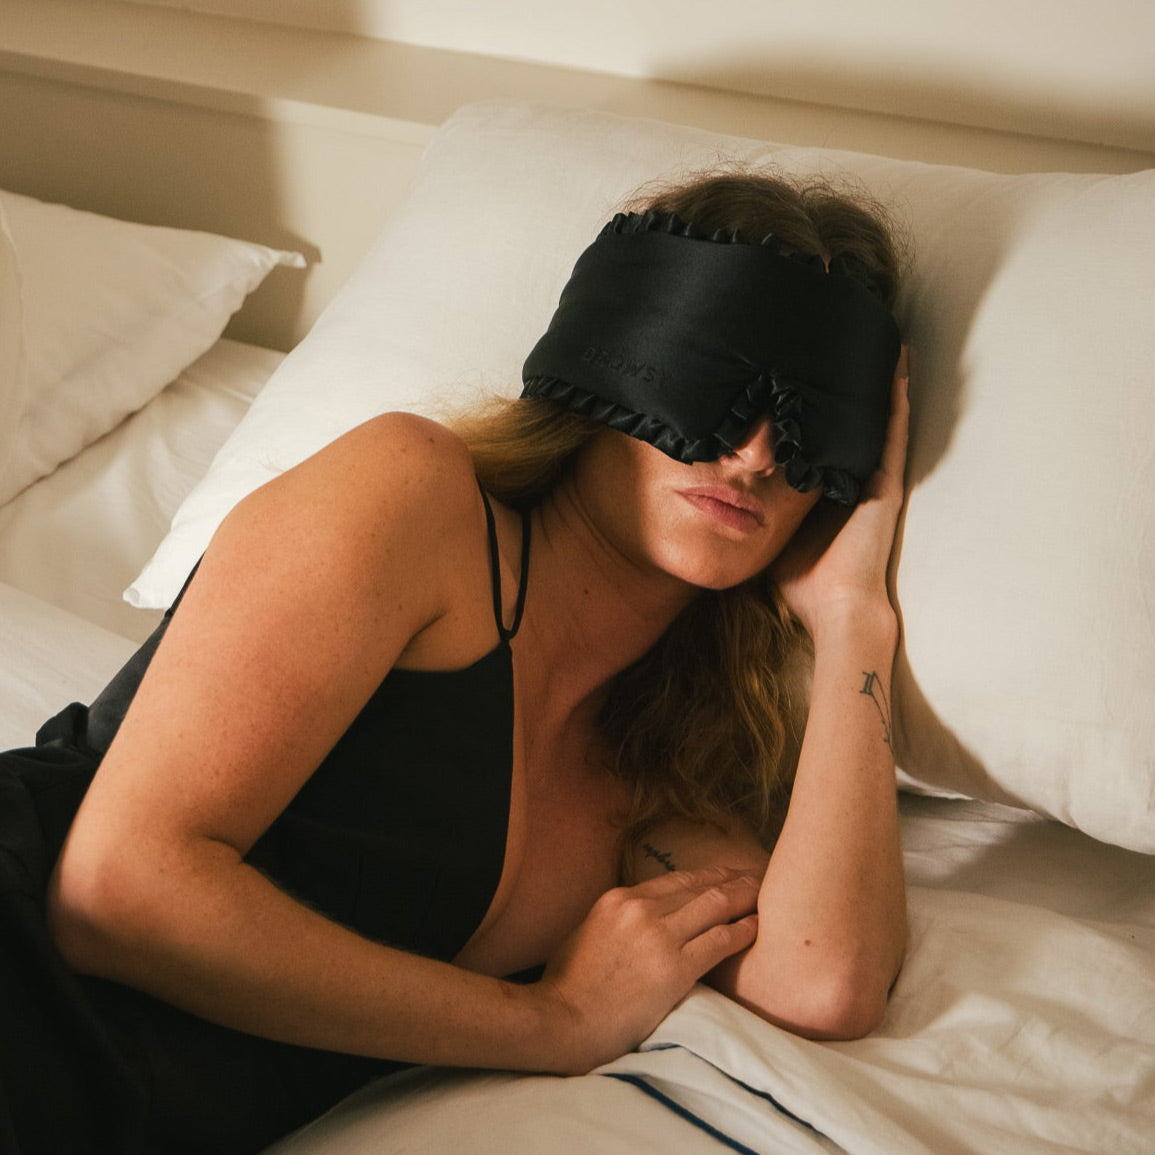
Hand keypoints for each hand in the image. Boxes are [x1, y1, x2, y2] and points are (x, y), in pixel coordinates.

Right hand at [533, 867, 759, 1072]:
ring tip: (766, 896)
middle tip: (759, 877)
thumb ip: (618, 920)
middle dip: (734, 880)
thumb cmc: (569, 986)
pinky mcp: (674, 969)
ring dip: (746, 900)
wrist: (561, 1020)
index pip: (677, 879)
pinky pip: (719, 942)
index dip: (709, 875)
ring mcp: (659, 936)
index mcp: (619, 898)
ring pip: (716, 906)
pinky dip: (742, 932)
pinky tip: (757, 928)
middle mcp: (641, 909)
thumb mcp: (588, 933)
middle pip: (701, 886)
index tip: (728, 875)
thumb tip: (641, 919)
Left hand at [771, 349, 909, 637]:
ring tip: (881, 341)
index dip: (821, 409)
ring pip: (878, 420)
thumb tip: (721, 497)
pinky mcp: (886, 484)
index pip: (825, 439)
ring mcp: (874, 480)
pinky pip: (892, 434)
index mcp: (830, 491)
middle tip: (847, 341)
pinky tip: (896, 369)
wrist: (837, 609)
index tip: (810, 371)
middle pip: (854, 423)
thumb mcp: (771, 535)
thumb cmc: (804, 582)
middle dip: (851, 387)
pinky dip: (894, 401)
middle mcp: (856, 481)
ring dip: (880, 383)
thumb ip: (757, 513)